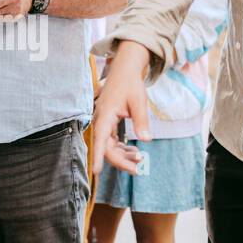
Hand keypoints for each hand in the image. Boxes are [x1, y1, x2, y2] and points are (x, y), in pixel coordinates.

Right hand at [91, 41, 152, 175]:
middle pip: (106, 147)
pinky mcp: (108, 123)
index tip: (96, 171)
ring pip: (109, 146)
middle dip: (120, 160)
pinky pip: (112, 141)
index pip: (99, 139)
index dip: (97, 156)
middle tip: (137, 169)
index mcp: (105, 115)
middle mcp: (101, 120)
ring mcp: (103, 122)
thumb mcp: (138, 102)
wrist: (125, 71)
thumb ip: (141, 121)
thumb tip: (146, 140)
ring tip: (139, 160)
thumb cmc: (130, 84)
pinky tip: (133, 151)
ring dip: (122, 155)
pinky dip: (121, 148)